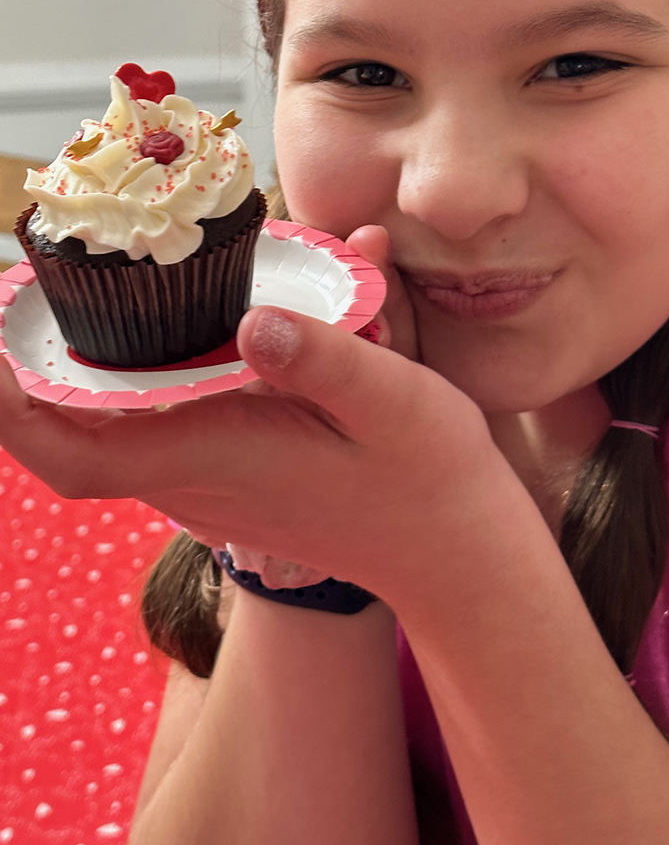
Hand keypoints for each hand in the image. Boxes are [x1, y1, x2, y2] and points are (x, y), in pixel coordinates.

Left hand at [0, 234, 496, 600]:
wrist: (450, 549)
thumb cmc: (425, 477)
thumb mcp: (396, 400)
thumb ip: (326, 357)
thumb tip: (253, 321)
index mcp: (218, 457)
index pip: (74, 454)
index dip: (11, 409)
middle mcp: (195, 478)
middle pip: (71, 436)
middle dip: (25, 373)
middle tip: (14, 295)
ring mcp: (207, 483)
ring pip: (105, 433)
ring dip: (69, 375)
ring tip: (56, 303)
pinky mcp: (227, 475)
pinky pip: (145, 433)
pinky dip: (119, 386)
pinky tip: (146, 333)